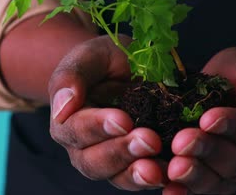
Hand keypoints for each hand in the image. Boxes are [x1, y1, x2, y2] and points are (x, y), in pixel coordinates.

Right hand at [48, 36, 166, 190]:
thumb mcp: (88, 56)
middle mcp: (85, 148)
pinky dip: (159, 177)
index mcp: (67, 122)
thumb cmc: (103, 60)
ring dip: (138, 174)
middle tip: (149, 140)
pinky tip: (172, 172)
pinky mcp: (138, 163)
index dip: (98, 127)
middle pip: (95, 162)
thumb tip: (63, 106)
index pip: (76, 131)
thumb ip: (71, 76)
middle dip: (122, 152)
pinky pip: (145, 177)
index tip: (123, 120)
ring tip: (158, 169)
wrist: (129, 66)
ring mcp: (112, 160)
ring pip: (118, 176)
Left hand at [164, 47, 235, 194]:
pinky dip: (184, 192)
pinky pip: (199, 191)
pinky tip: (169, 188)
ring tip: (173, 166)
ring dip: (194, 175)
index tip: (208, 117)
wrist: (228, 85)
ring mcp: (235, 178)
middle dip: (208, 151)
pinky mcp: (212, 183)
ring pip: (217, 182)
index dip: (233, 126)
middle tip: (181, 140)